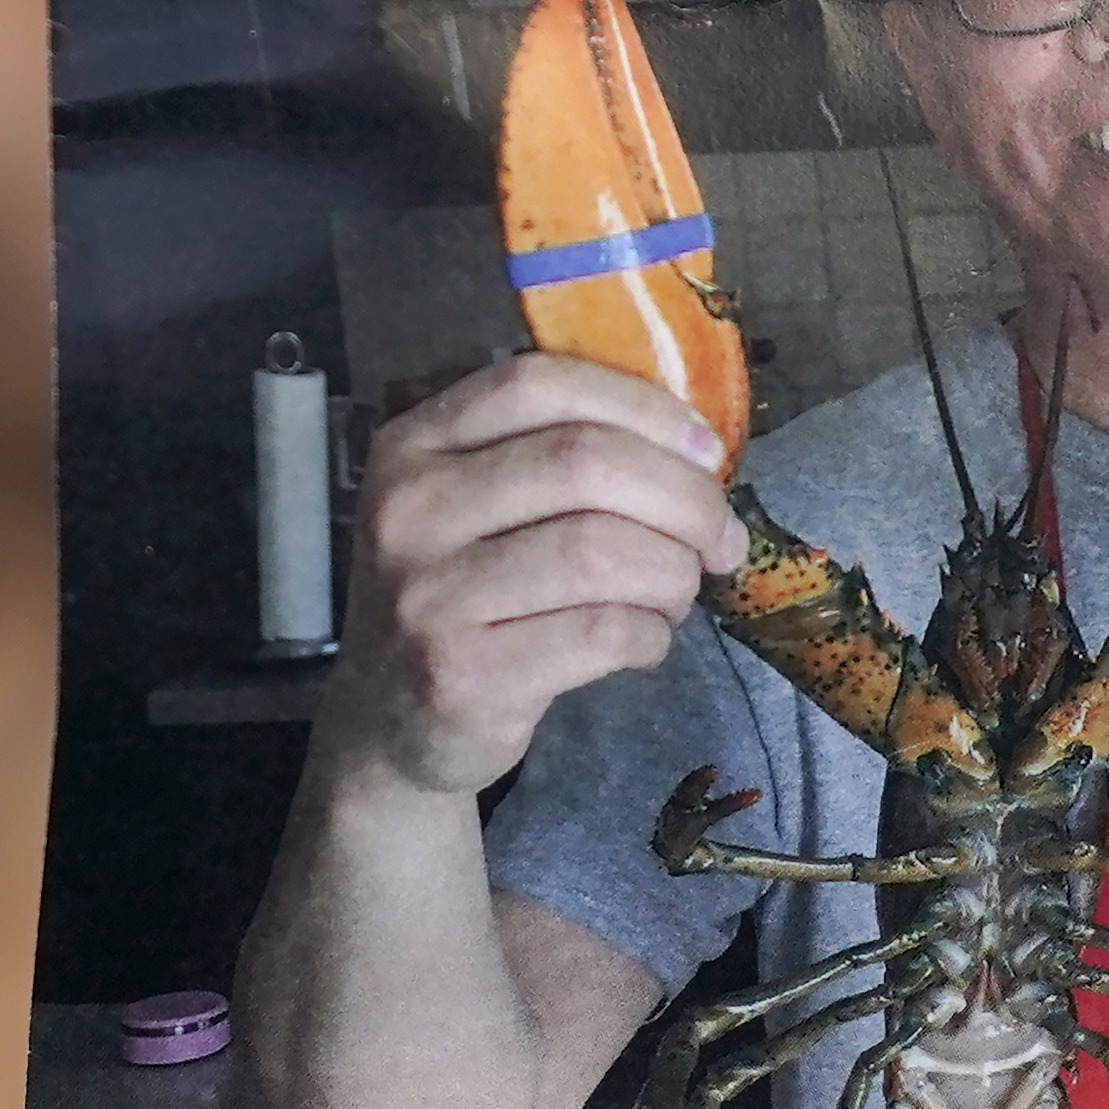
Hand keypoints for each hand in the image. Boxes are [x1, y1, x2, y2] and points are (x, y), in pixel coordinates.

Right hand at [319, 351, 748, 799]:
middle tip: (720, 538)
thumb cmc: (460, 598)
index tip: (705, 450)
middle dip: (685, 498)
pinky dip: (650, 635)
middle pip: (584, 463)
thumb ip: (554, 456)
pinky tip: (644, 641)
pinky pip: (601, 632)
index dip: (643, 407)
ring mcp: (429, 594)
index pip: (539, 384)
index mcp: (415, 443)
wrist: (388, 724)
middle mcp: (410, 508)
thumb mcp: (472, 507)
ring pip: (603, 551)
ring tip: (676, 593)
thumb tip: (695, 445)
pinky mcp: (461, 674)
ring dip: (672, 573)